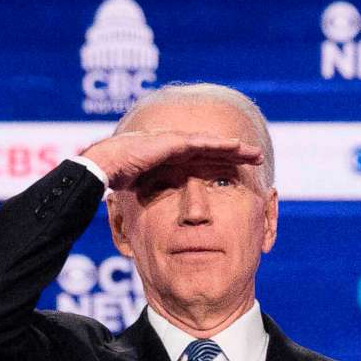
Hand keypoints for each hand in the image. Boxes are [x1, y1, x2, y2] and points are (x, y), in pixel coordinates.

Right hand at [79, 128, 263, 189]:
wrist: (102, 167)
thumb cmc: (118, 180)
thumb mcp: (145, 191)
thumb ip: (159, 196)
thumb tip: (169, 219)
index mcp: (172, 160)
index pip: (203, 160)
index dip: (223, 164)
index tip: (241, 171)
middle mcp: (176, 148)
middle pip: (213, 150)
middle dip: (235, 153)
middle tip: (257, 158)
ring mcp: (174, 142)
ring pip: (212, 144)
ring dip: (234, 148)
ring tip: (254, 153)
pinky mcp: (171, 142)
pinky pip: (201, 143)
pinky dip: (220, 144)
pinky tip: (237, 146)